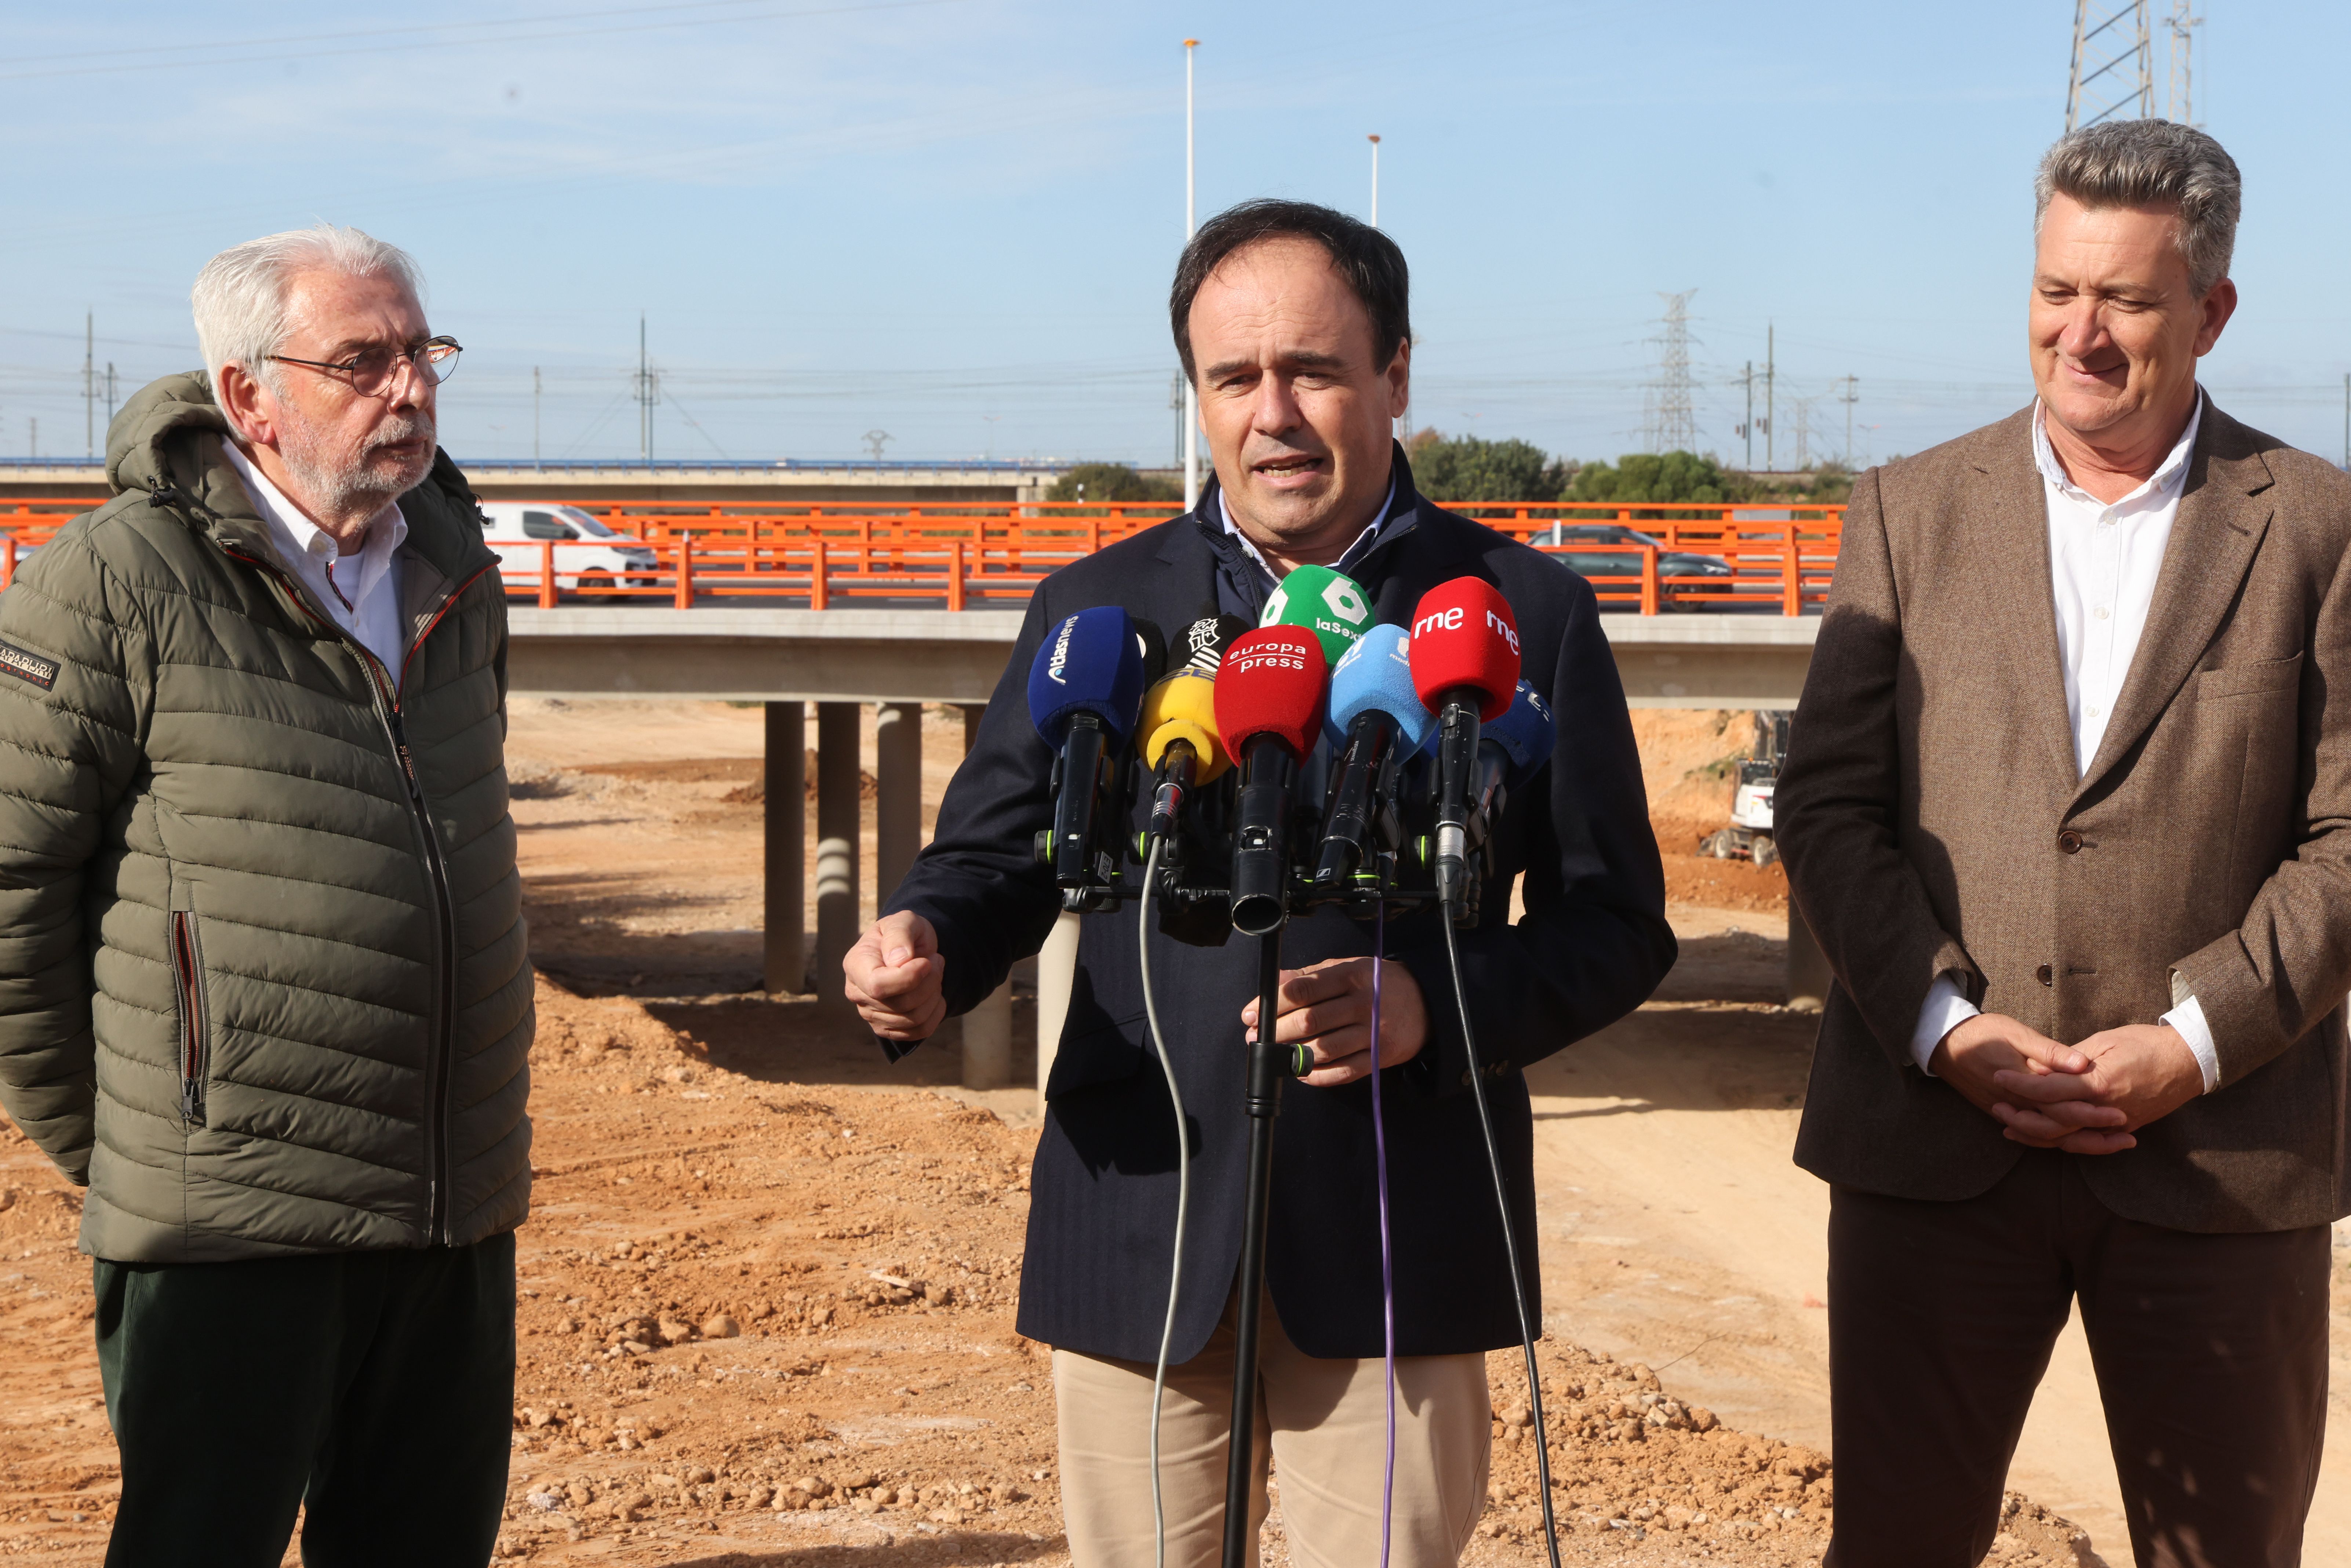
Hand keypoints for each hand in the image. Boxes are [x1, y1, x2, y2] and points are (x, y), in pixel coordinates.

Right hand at [843, 912, 945, 1040]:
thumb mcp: (903, 921)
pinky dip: (935, 1013)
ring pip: (913, 1019)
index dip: (908, 978)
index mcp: (855, 965)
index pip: (878, 985)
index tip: (927, 961)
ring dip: (934, 995)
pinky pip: (920, 1032)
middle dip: (929, 982)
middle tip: (937, 961)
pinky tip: (935, 995)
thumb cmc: (904, 934)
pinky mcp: (887, 1028)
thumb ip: (899, 934)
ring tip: (934, 974)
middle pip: (901, 1004)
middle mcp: (857, 993)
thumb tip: (899, 961)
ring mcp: (870, 1014)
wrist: (909, 949)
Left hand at [1240, 957, 1426, 1087]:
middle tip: (1256, 1037)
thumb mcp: (1346, 968)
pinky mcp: (1380, 1058)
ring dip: (1292, 1056)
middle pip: (1311, 1021)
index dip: (1272, 1004)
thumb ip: (1309, 975)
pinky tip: (1301, 1072)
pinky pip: (1343, 1072)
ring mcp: (1374, 1033)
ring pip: (1324, 1050)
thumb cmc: (1377, 984)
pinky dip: (1318, 1075)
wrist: (1426, 1003)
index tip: (1252, 1013)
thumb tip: (1274, 985)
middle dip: (1276, 1032)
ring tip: (1275, 1055)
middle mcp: (1363, 1004)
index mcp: (1351, 975)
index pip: (1304, 988)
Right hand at [1930, 1013, 2129, 1153]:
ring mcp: (2007, 1111)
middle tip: (2126, 1131)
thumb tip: (2081, 1064)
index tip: (2123, 1114)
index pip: (2063, 1107)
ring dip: (2080, 1141)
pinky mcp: (2003, 1112)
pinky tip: (2075, 1138)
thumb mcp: (2015, 1034)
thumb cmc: (1981, 1033)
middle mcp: (2015, 1104)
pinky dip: (2056, 1140)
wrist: (1942, 1043)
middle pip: (2060, 1129)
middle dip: (2094, 1133)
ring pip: (2047, 1137)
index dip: (2093, 1113)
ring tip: (2112, 1141)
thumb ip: (2049, 1051)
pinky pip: (2033, 1134)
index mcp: (2023, 1084)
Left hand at [1991, 1022, 2202, 1153]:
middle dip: (2021, 1118)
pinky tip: (2046, 1140)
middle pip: (2054, 1123)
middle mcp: (2106, 1109)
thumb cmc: (2146, 1043)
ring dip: (2037, 1136)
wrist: (2189, 1060)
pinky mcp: (2126, 1128)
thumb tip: (2043, 1068)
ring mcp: (2117, 1123)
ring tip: (2011, 1128)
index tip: (1998, 1078)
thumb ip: (2071, 1059)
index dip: (2021, 1085)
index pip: (2049, 1089)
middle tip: (1996, 1108)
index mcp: (2098, 1082)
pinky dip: (2066, 1144)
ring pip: (2069, 1140)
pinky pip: (2090, 1143)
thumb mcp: (2104, 1041)